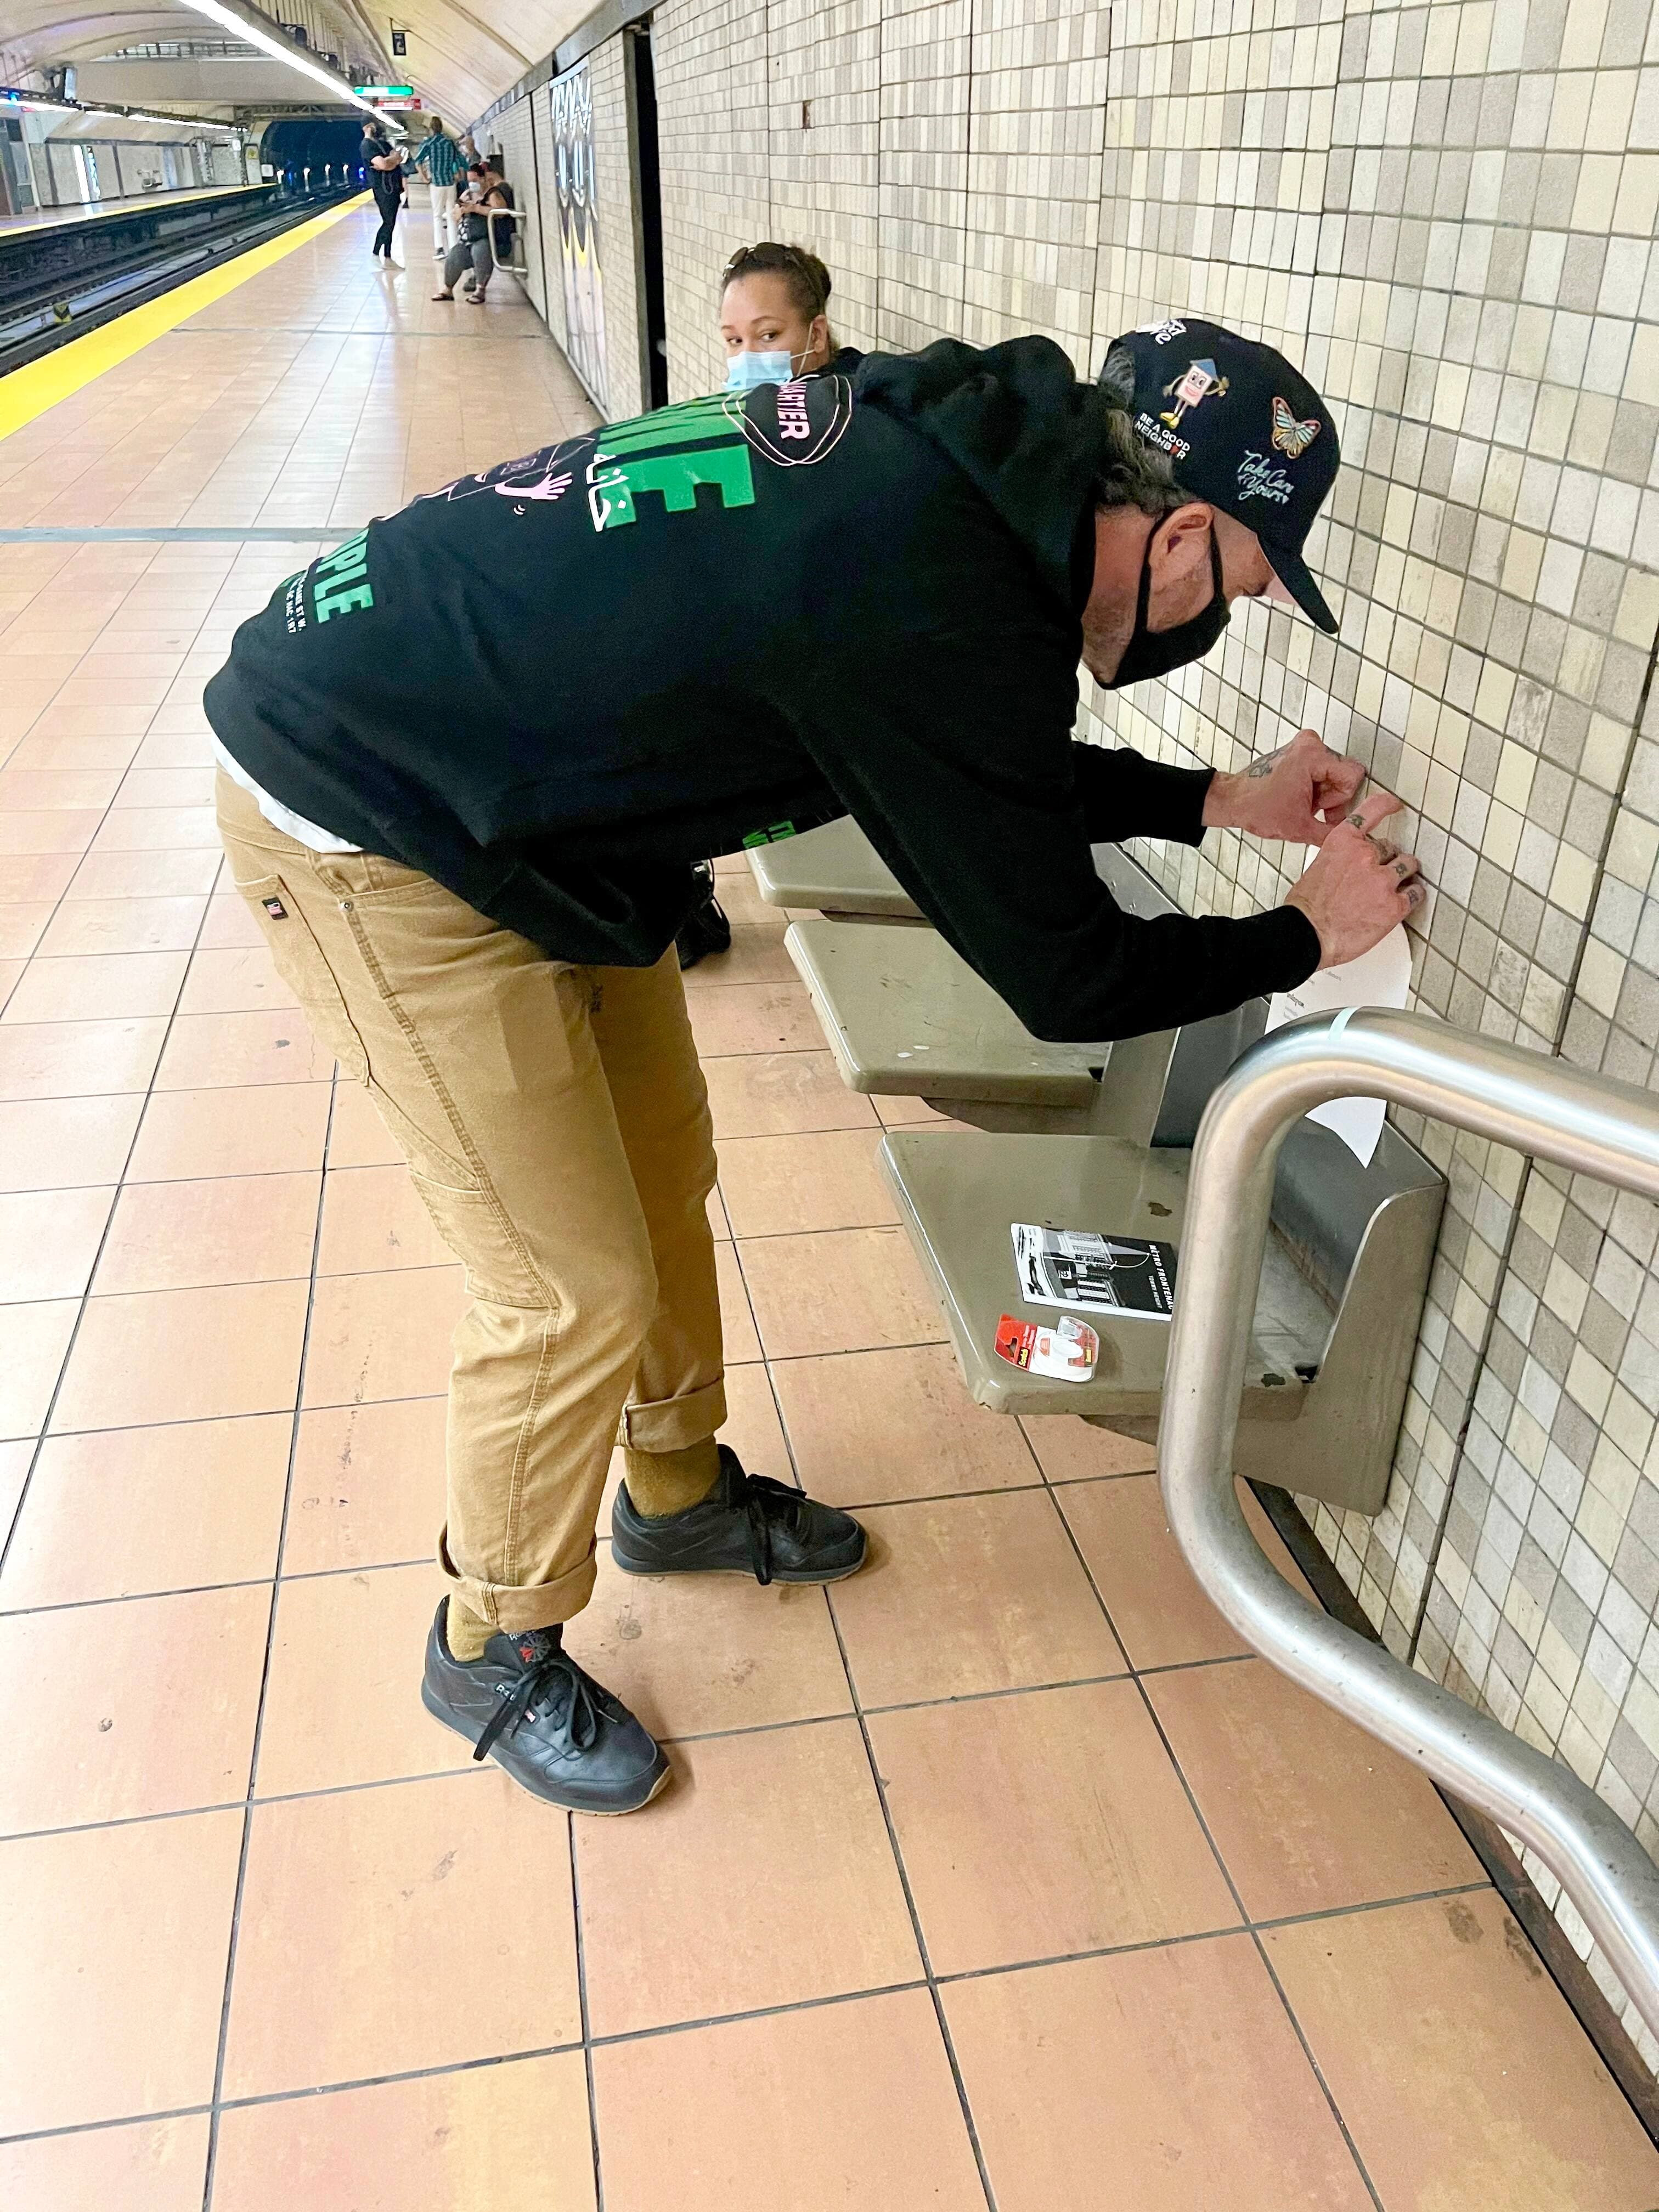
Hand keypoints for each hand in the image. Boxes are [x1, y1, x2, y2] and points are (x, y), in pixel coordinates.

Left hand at [1202, 727, 1365, 844]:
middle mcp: (1309, 744)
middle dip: (1331, 798)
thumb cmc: (1256, 807)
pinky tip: (1299, 797)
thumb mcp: (1299, 829)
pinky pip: (1322, 770)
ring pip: (1334, 774)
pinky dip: (1315, 787)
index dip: (1341, 799)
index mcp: (1311, 756)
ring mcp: (1304, 745)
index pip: (1352, 776)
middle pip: (1343, 775)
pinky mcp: (1299, 751)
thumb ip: (1332, 833)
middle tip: (1310, 809)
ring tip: (1302, 804)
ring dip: (1323, 794)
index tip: (1323, 810)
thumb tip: (1351, 835)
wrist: (1233, 800)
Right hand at [1284, 793, 1423, 968]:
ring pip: (1408, 865)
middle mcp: (1366, 856)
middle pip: (1391, 847)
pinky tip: (1402, 901)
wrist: (1307, 935)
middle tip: (1377, 875)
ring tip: (1393, 887)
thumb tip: (1352, 863)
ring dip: (1403, 874)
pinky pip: (1416, 893)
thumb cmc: (1307, 909)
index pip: (1370, 811)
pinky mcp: (1394, 905)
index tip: (1395, 804)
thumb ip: (1341, 858)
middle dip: (1386, 860)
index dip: (1386, 805)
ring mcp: (1383, 880)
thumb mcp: (1318, 867)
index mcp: (1343, 842)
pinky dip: (1412, 896)